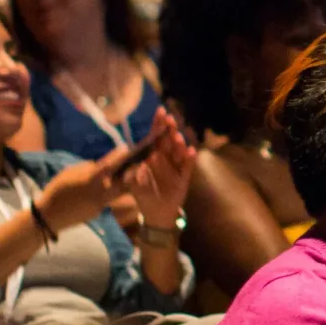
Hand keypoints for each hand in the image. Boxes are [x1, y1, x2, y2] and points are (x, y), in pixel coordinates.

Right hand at [35, 146, 132, 230]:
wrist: (50, 216)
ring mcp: (101, 203)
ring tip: (126, 175)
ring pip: (119, 192)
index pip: (108, 166)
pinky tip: (109, 188)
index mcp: (89, 180)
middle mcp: (98, 192)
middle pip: (122, 182)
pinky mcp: (100, 211)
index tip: (126, 149)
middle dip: (130, 173)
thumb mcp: (68, 173)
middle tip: (136, 164)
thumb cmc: (57, 190)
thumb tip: (100, 164)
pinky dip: (111, 192)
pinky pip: (109, 199)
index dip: (118, 157)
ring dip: (124, 183)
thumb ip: (86, 167)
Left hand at [128, 108, 196, 228]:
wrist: (156, 213)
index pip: (155, 137)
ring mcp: (176, 167)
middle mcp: (166, 158)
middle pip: (168, 141)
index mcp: (153, 156)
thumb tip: (137, 169)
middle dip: (169, 130)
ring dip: (178, 144)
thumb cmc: (144, 196)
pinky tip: (191, 152)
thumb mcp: (134, 186)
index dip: (158, 124)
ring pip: (178, 152)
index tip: (160, 111)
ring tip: (177, 137)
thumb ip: (134, 177)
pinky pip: (187, 167)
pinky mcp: (184, 178)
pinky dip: (190, 160)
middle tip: (170, 120)